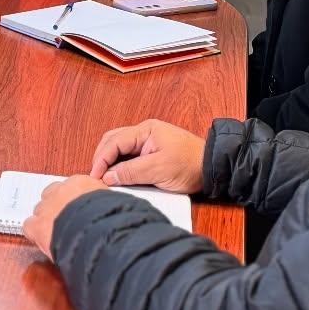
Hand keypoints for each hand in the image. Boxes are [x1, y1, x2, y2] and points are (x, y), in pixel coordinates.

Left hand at [22, 175, 108, 262]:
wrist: (99, 232)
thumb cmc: (113, 218)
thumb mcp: (117, 204)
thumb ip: (108, 203)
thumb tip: (116, 210)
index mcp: (81, 183)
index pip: (71, 187)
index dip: (73, 201)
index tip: (78, 210)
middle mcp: (61, 191)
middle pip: (52, 195)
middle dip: (57, 207)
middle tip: (67, 221)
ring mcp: (47, 207)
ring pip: (40, 210)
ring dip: (46, 220)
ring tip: (57, 233)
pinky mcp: (38, 225)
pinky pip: (29, 226)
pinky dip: (34, 233)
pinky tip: (43, 240)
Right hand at [90, 119, 205, 194]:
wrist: (213, 168)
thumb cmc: (190, 165)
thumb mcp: (159, 169)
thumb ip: (131, 172)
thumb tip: (107, 177)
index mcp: (145, 130)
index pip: (114, 141)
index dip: (101, 159)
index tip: (95, 176)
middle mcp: (144, 133)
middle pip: (113, 142)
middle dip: (102, 159)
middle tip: (96, 177)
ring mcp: (148, 142)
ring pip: (120, 149)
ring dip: (111, 162)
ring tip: (105, 179)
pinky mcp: (152, 153)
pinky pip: (130, 157)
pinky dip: (121, 166)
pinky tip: (119, 177)